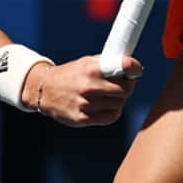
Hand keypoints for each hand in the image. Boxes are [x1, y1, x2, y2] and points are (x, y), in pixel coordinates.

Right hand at [22, 55, 142, 126]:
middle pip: (125, 90)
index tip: (136, 71)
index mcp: (90, 69)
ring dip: (119, 100)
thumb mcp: (86, 62)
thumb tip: (131, 66)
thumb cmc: (71, 75)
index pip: (122, 67)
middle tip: (124, 84)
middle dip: (127, 86)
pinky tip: (106, 106)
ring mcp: (85, 104)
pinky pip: (110, 117)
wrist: (45, 90)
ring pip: (119, 104)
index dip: (134, 69)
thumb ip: (107, 63)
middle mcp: (88, 86)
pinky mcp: (83, 119)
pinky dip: (113, 112)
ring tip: (110, 95)